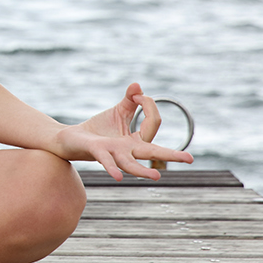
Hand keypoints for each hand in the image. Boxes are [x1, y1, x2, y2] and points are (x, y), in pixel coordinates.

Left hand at [55, 82, 194, 180]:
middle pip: (153, 152)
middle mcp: (129, 150)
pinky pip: (107, 162)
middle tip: (190, 159)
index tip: (137, 94)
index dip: (149, 104)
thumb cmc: (100, 128)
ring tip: (156, 176)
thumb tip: (137, 86)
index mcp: (137, 141)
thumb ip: (130, 99)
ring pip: (132, 163)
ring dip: (143, 170)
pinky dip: (112, 168)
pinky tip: (118, 176)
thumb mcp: (118, 111)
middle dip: (172, 155)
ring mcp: (115, 154)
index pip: (153, 122)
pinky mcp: (98, 153)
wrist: (73, 138)